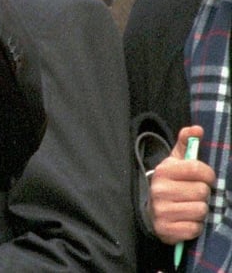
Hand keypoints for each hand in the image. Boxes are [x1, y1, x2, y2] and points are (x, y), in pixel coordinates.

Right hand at [149, 125, 214, 244]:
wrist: (150, 210)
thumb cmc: (170, 184)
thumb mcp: (175, 162)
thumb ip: (186, 143)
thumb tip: (196, 129)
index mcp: (163, 170)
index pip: (198, 169)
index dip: (208, 175)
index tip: (205, 178)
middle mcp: (159, 189)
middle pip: (202, 191)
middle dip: (203, 194)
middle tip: (193, 194)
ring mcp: (161, 210)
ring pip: (200, 210)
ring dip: (199, 211)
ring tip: (189, 207)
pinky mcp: (164, 229)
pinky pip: (194, 228)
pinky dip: (194, 226)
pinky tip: (185, 220)